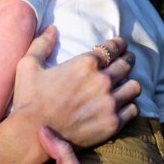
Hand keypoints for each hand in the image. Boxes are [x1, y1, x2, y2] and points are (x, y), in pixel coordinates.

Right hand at [12, 28, 139, 147]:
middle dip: (128, 60)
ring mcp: (109, 103)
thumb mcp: (28, 65)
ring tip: (126, 84)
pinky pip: (133, 110)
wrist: (32, 134)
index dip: (119, 44)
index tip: (121, 44)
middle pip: (126, 65)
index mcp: (85, 63)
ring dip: (130, 83)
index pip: (112, 48)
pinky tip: (123, 105)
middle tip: (127, 61)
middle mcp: (102, 81)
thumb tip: (52, 28)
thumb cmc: (29, 99)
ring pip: (134, 87)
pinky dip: (129, 105)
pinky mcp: (112, 123)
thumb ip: (42, 44)